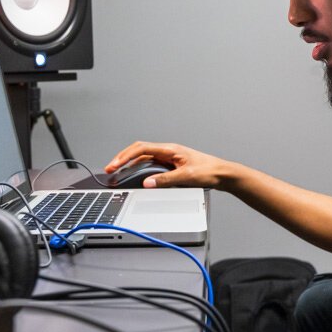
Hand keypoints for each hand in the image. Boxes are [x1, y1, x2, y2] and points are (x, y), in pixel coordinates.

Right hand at [105, 141, 234, 188]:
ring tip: (118, 173)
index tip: (114, 164)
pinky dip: (140, 170)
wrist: (222, 174)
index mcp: (170, 149)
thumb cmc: (208, 171)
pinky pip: (151, 165)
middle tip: (110, 168)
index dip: (125, 156)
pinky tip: (135, 177)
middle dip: (122, 158)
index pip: (142, 148)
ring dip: (130, 164)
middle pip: (139, 151)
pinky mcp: (171, 165)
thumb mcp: (186, 176)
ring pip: (144, 158)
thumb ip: (165, 180)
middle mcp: (168, 151)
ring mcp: (169, 158)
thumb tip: (147, 183)